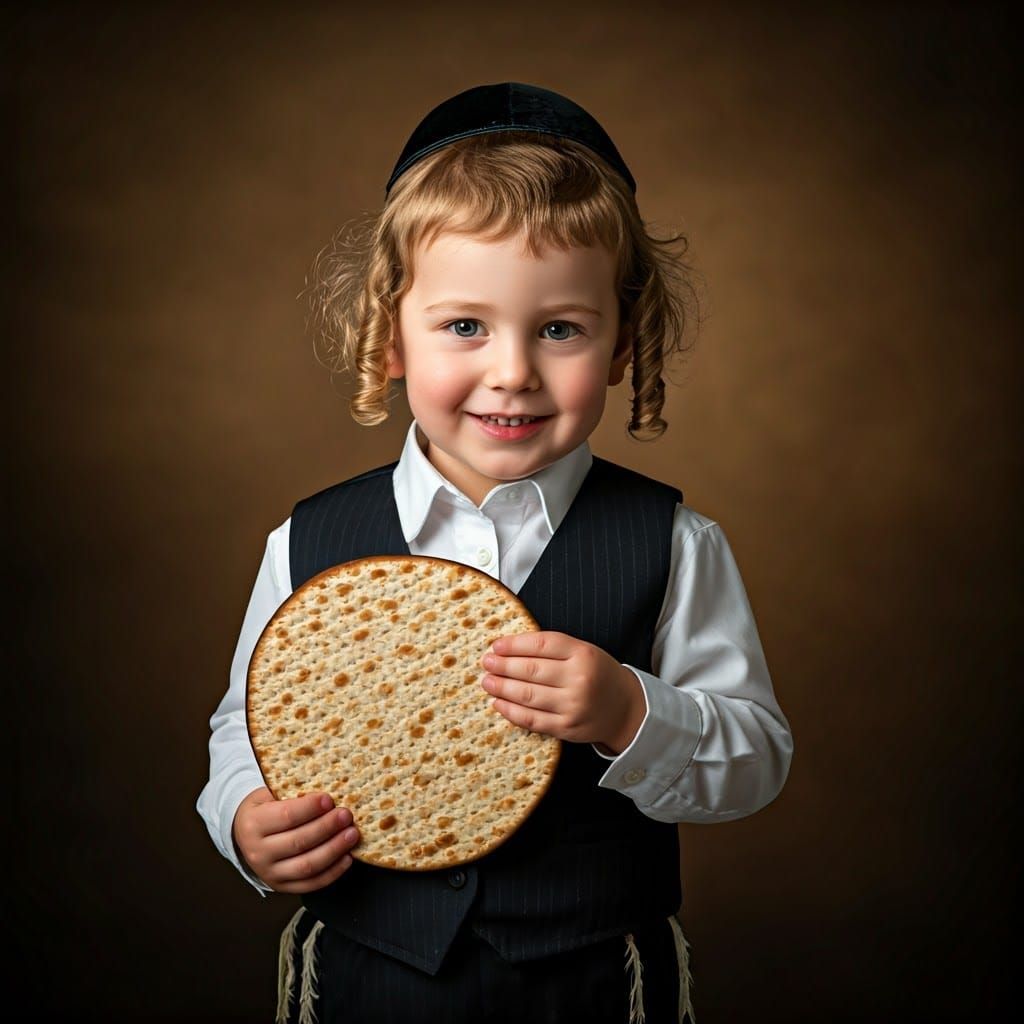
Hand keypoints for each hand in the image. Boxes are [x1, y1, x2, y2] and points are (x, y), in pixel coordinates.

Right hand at [232, 787, 360, 893]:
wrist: (244, 834)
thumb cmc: (264, 809)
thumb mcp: (268, 795)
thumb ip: (293, 795)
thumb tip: (328, 796)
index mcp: (253, 824)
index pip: (286, 817)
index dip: (310, 808)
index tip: (329, 799)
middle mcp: (258, 852)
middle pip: (299, 842)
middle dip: (327, 828)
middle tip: (346, 816)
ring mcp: (270, 873)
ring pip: (306, 866)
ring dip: (334, 850)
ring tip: (351, 835)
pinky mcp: (282, 886)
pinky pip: (310, 884)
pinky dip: (332, 873)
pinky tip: (347, 858)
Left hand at [480, 631, 645, 752]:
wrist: (626, 709)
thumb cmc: (598, 675)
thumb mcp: (584, 652)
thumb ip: (553, 648)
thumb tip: (509, 647)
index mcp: (583, 654)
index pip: (542, 644)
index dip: (514, 644)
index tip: (496, 645)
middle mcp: (579, 679)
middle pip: (531, 670)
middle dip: (503, 665)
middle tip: (486, 663)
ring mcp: (573, 706)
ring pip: (528, 695)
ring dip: (501, 688)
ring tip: (487, 681)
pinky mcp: (566, 728)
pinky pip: (532, 719)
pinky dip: (510, 711)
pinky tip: (498, 703)